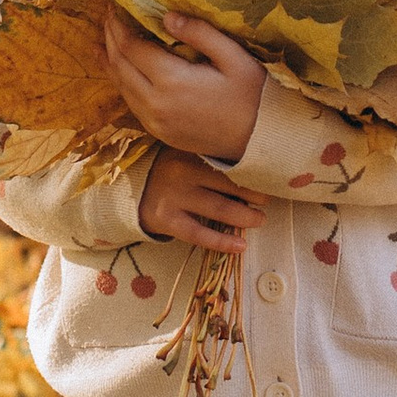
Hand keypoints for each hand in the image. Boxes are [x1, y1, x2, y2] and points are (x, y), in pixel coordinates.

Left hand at [104, 5, 265, 163]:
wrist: (261, 141)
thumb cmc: (253, 96)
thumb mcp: (234, 57)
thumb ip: (200, 34)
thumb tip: (167, 16)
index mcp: (172, 81)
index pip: (131, 48)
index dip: (119, 25)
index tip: (115, 7)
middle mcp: (155, 104)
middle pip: (119, 66)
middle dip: (110, 39)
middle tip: (109, 17)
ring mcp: (155, 122)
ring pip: (120, 86)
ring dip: (110, 60)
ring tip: (105, 39)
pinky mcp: (159, 133)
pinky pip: (131, 103)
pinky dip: (121, 81)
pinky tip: (119, 70)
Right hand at [141, 147, 262, 254]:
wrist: (126, 190)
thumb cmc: (165, 172)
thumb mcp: (184, 155)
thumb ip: (209, 159)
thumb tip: (253, 171)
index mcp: (188, 151)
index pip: (226, 160)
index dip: (251, 170)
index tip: (269, 176)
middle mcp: (182, 172)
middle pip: (228, 183)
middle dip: (254, 193)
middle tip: (268, 200)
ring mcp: (173, 197)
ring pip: (219, 209)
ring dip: (245, 216)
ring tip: (260, 220)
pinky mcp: (167, 220)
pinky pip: (200, 234)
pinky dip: (222, 242)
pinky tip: (241, 246)